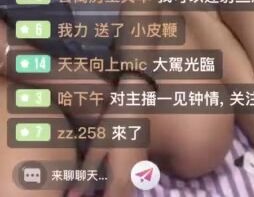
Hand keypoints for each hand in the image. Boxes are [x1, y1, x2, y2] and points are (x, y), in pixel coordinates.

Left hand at [66, 75, 149, 196]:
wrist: (136, 106)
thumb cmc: (115, 124)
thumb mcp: (98, 147)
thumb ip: (86, 173)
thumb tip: (72, 196)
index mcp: (120, 178)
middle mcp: (132, 179)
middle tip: (89, 196)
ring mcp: (138, 172)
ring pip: (126, 195)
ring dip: (114, 195)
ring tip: (98, 193)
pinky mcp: (140, 165)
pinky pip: (130, 187)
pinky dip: (119, 190)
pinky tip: (110, 185)